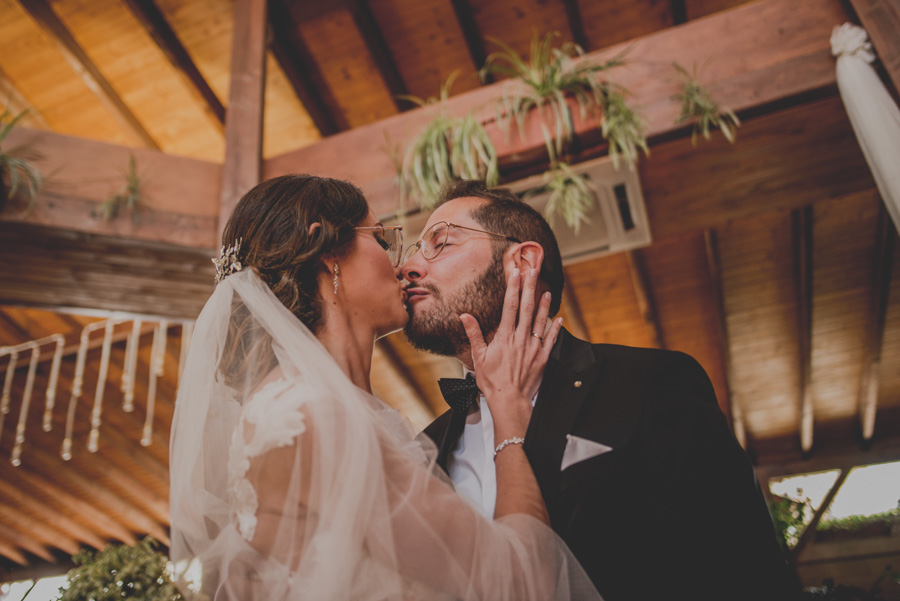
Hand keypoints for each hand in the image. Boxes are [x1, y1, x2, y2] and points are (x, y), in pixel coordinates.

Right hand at [460, 267, 561, 435]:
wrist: (509, 400)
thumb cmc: (492, 381)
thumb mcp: (478, 357)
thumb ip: (474, 334)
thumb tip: (465, 316)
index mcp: (505, 336)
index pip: (510, 306)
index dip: (513, 288)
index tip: (515, 273)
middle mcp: (521, 338)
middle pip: (527, 308)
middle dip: (529, 288)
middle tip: (533, 272)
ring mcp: (533, 348)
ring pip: (541, 321)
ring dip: (544, 304)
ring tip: (546, 291)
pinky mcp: (542, 358)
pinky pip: (551, 340)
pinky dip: (555, 328)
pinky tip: (558, 319)